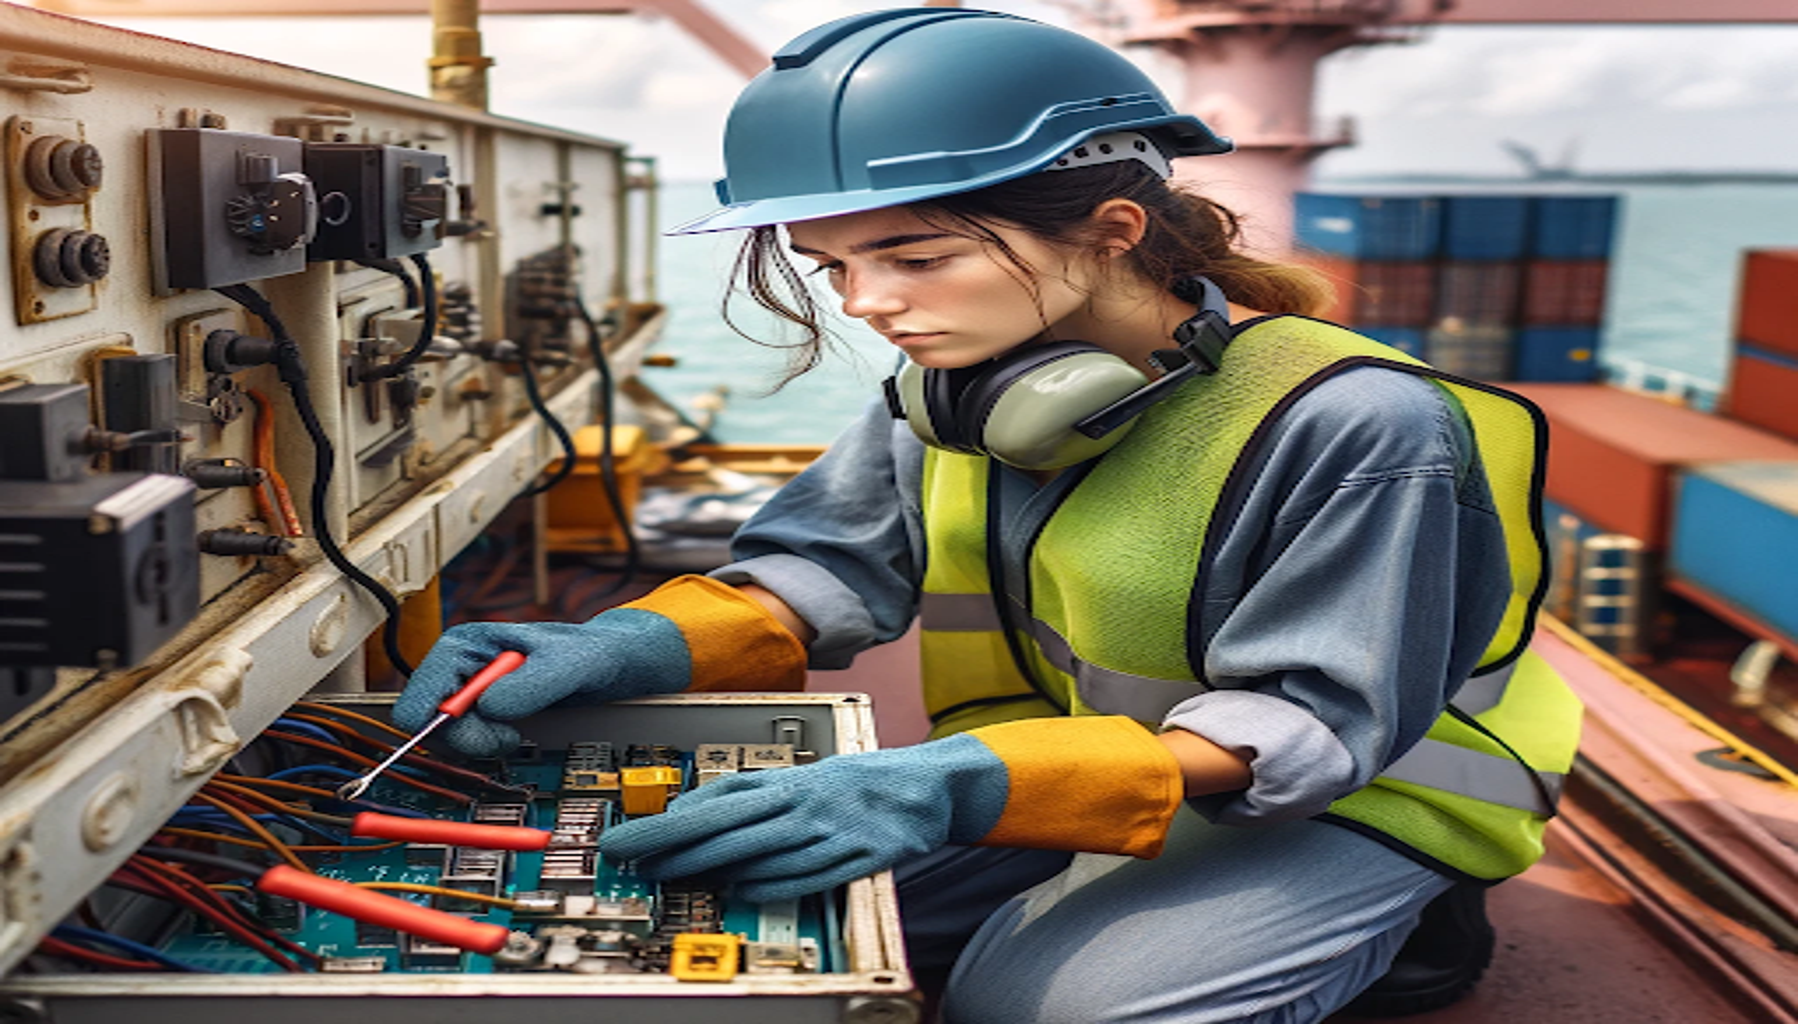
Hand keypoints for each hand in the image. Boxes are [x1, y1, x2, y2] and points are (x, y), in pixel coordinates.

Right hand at [393, 610, 689, 756]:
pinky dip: (488, 747)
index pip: (417, 703)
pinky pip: (463, 743)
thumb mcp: (569, 665)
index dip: (447, 728)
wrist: (605, 664)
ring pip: (444, 740)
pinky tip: (515, 734)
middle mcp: (456, 667)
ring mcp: (465, 690)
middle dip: (469, 739)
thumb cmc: (587, 653)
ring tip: (517, 730)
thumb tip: (490, 707)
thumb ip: (533, 684)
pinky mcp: (476, 711)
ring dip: (480, 745)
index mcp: (462, 646)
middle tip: (512, 735)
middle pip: (427, 727)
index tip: (493, 728)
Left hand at [596, 735, 1008, 902]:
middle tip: (631, 856)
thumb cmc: (854, 785)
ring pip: (762, 847)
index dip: (672, 817)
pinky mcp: (858, 855)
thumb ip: (753, 795)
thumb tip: (691, 812)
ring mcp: (830, 828)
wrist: (927, 787)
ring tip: (669, 875)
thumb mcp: (803, 778)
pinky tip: (743, 890)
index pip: (720, 797)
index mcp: (790, 781)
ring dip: (711, 862)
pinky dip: (773, 882)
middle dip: (672, 841)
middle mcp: (804, 800)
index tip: (632, 834)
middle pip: (729, 822)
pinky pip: (809, 872)